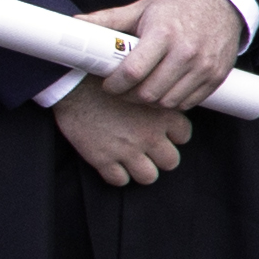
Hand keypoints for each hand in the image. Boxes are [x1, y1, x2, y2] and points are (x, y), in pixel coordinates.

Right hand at [54, 83, 191, 186]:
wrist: (73, 83)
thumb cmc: (108, 77)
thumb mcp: (143, 84)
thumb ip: (158, 101)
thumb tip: (167, 107)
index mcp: (163, 115)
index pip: (184, 136)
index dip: (174, 135)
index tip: (163, 132)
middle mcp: (149, 136)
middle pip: (171, 162)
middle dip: (161, 157)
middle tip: (149, 149)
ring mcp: (127, 150)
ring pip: (149, 177)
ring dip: (142, 170)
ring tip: (133, 161)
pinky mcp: (103, 160)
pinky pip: (119, 181)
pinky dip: (117, 175)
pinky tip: (113, 164)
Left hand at [77, 0, 243, 114]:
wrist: (223, 2)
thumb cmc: (178, 5)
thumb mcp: (143, 8)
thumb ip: (109, 19)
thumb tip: (75, 23)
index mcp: (164, 32)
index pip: (133, 71)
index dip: (114, 84)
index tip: (108, 84)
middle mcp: (186, 51)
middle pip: (148, 93)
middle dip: (129, 96)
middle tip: (122, 90)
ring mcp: (204, 66)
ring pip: (167, 102)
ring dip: (150, 102)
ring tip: (142, 91)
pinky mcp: (216, 76)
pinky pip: (188, 103)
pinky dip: (172, 102)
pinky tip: (163, 90)